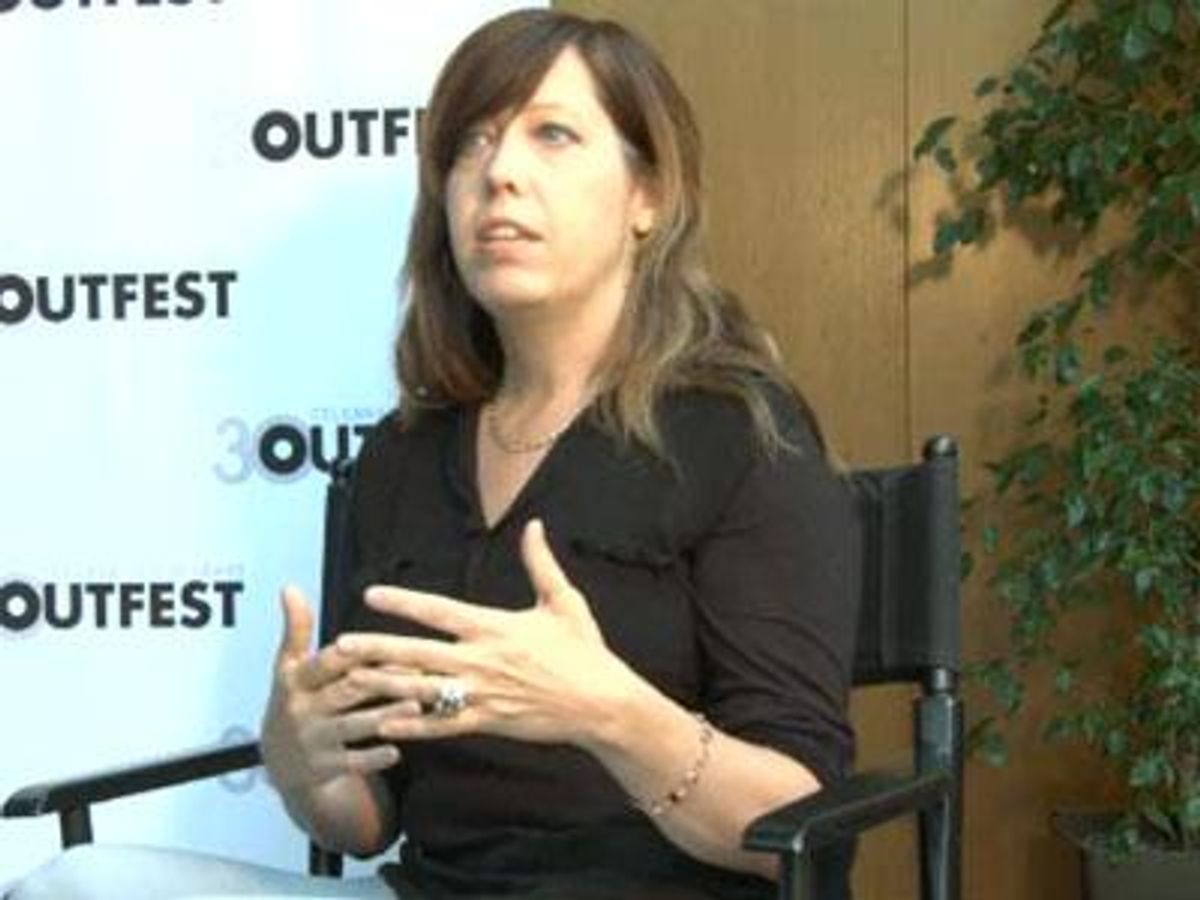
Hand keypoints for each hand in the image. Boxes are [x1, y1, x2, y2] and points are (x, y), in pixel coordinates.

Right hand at [259, 586, 411, 791]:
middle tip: (418, 670)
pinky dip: (374, 757)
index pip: (326, 662)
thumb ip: (296, 629)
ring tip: (415, 705)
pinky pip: (352, 763)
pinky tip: (398, 750)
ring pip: (353, 726)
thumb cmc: (296, 702)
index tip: (385, 640)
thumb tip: (290, 587)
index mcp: (295, 680)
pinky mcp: (323, 768)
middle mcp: (301, 710)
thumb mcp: (289, 667)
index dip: (355, 651)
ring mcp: (313, 741)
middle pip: (345, 691)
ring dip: (385, 716)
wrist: (280, 765)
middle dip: (380, 680)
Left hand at [335, 519, 640, 748]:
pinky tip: (384, 724)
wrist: (602, 703)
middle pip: (418, 652)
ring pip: (422, 690)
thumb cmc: (584, 651)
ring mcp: (482, 694)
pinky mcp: (488, 722)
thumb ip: (541, 563)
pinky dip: (413, 726)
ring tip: (350, 681)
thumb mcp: (564, 601)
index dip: (403, 602)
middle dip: (377, 648)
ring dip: (384, 685)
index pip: (439, 610)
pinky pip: (443, 726)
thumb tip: (534, 525)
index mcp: (494, 627)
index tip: (372, 593)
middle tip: (341, 645)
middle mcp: (482, 660)